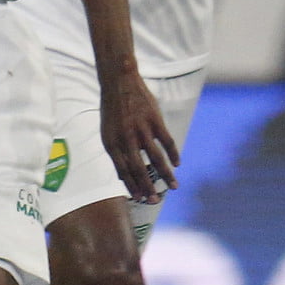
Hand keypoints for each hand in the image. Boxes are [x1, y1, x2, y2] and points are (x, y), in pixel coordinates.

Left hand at [100, 74, 179, 204]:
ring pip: (156, 158)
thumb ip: (116, 152)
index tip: (139, 199)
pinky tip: (177, 164)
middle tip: (156, 201)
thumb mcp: (107, 132)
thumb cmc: (113, 110)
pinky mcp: (155, 120)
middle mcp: (126, 138)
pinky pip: (167, 141)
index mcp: (111, 143)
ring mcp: (141, 129)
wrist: (119, 83)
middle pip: (139, 168)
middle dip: (148, 187)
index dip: (132, 186)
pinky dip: (173, 154)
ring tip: (174, 187)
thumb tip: (122, 175)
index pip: (122, 170)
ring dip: (166, 174)